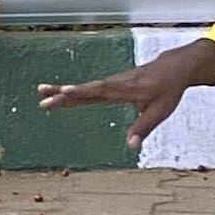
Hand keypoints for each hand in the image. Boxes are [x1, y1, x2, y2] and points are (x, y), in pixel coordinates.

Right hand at [36, 38, 214, 145]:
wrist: (172, 68)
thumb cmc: (168, 90)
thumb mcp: (160, 111)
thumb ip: (143, 127)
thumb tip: (130, 146)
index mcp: (127, 89)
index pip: (101, 91)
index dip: (82, 91)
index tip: (64, 91)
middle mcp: (115, 84)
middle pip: (86, 89)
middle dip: (63, 93)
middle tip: (42, 97)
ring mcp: (112, 83)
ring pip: (84, 88)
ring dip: (62, 91)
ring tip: (41, 94)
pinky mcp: (111, 85)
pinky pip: (88, 89)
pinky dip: (73, 91)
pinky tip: (59, 95)